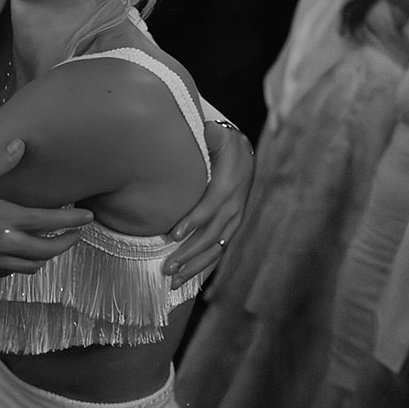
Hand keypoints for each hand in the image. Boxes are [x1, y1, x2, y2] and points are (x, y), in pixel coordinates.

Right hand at [0, 140, 95, 274]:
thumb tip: (21, 145)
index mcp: (2, 219)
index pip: (49, 223)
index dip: (73, 220)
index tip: (88, 217)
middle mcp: (1, 245)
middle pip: (47, 251)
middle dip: (67, 242)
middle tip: (76, 233)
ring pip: (30, 267)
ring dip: (47, 256)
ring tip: (53, 244)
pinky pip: (8, 273)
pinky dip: (22, 265)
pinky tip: (20, 254)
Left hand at [162, 120, 252, 287]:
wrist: (242, 154)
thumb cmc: (221, 144)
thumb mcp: (217, 135)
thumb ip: (208, 136)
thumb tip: (204, 130)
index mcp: (229, 185)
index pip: (211, 206)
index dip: (193, 221)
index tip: (173, 235)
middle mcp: (234, 206)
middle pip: (211, 235)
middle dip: (188, 253)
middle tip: (166, 266)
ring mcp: (234, 220)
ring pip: (215, 248)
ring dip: (193, 265)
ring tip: (171, 278)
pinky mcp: (230, 228)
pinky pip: (217, 251)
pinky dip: (201, 266)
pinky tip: (185, 277)